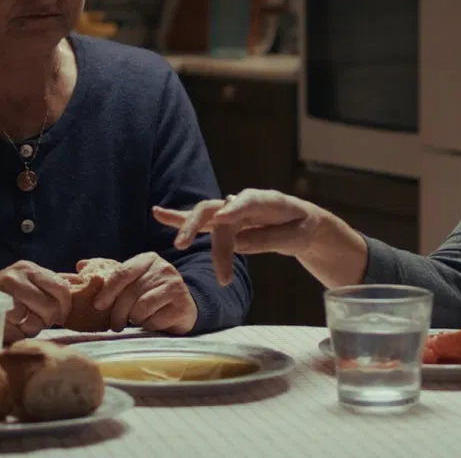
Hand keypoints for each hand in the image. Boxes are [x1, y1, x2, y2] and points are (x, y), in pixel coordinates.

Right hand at [0, 260, 71, 342]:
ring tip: (22, 323)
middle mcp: (16, 277)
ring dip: (30, 328)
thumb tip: (81, 282)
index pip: (62, 288)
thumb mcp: (26, 282)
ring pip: (33, 322)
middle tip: (38, 321)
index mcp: (29, 269)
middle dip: (48, 320)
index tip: (60, 316)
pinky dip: (16, 334)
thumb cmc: (2, 294)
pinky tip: (10, 326)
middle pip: (50, 307)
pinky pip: (16, 331)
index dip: (65, 306)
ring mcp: (2, 293)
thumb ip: (50, 284)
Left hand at [91, 251, 197, 333]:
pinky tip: (153, 322)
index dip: (108, 290)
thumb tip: (80, 265)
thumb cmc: (150, 293)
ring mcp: (175, 286)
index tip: (98, 305)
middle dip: (118, 313)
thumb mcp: (132, 280)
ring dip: (135, 319)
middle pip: (130, 293)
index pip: (122, 273)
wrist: (182, 307)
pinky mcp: (182, 305)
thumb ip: (108, 273)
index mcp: (148, 259)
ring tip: (138, 320)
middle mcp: (164, 268)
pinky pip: (155, 320)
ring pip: (141, 308)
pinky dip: (149, 325)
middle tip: (115, 325)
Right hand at [151, 189, 326, 285]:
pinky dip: (179, 217)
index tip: (222, 218)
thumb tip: (239, 244)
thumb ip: (270, 239)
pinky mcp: (224, 222)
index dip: (235, 208)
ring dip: (190, 230)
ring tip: (178, 245)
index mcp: (269, 201)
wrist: (303, 223)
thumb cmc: (302, 228)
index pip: (250, 200)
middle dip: (207, 231)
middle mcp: (245, 202)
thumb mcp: (298, 236)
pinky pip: (201, 221)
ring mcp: (232, 211)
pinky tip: (157, 212)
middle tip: (201, 260)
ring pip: (206, 216)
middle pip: (220, 212)